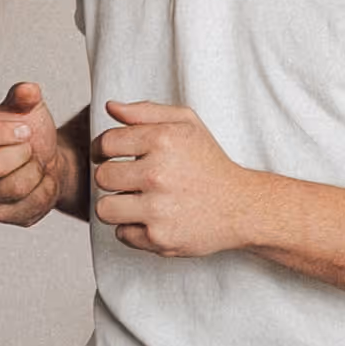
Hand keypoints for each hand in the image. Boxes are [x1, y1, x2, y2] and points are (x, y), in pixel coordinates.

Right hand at [0, 82, 75, 227]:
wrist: (44, 157)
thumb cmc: (27, 131)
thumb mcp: (26, 107)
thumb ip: (24, 96)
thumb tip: (28, 90)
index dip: (4, 132)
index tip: (25, 129)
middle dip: (24, 153)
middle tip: (31, 147)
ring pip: (14, 187)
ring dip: (37, 171)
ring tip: (36, 162)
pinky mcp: (1, 215)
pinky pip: (30, 205)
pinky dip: (46, 189)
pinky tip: (42, 178)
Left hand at [90, 101, 274, 258]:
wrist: (242, 207)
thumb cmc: (210, 163)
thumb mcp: (186, 124)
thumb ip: (146, 112)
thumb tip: (111, 107)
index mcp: (162, 140)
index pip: (106, 143)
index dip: (103, 150)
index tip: (111, 156)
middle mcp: (158, 174)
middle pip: (102, 177)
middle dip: (112, 179)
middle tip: (130, 181)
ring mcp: (158, 209)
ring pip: (104, 208)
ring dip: (117, 206)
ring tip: (136, 202)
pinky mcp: (159, 238)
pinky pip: (122, 234)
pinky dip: (134, 229)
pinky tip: (153, 219)